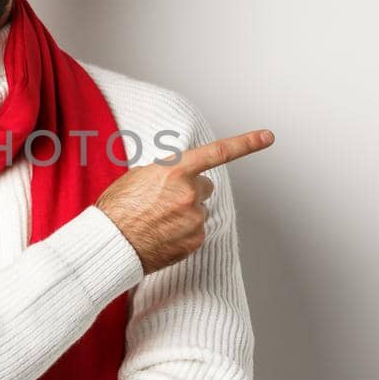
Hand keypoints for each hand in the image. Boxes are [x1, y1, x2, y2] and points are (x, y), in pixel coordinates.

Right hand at [96, 127, 273, 274]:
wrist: (111, 243)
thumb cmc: (118, 208)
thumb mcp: (139, 176)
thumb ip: (167, 172)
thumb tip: (181, 175)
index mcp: (175, 171)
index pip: (217, 152)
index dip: (246, 143)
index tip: (267, 136)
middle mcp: (189, 193)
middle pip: (204, 186)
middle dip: (190, 191)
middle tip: (163, 202)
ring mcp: (194, 218)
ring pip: (198, 211)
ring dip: (184, 214)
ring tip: (156, 222)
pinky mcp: (195, 240)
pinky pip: (196, 231)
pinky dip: (182, 233)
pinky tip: (162, 235)